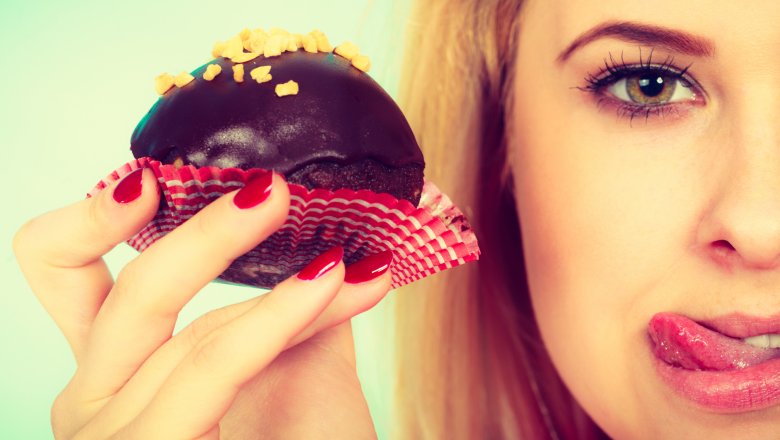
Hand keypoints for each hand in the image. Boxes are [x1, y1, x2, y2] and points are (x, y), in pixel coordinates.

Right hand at [13, 169, 390, 438]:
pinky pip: (215, 367)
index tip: (149, 182)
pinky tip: (337, 283)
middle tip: (276, 192)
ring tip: (343, 258)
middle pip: (133, 296)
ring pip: (199, 334)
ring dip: (281, 288)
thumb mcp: (270, 373)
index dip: (90, 220)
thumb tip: (323, 250)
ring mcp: (112, 435)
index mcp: (110, 371)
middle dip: (208, 236)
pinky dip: (280, 318)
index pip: (61, 273)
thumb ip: (275, 317)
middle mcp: (94, 402)